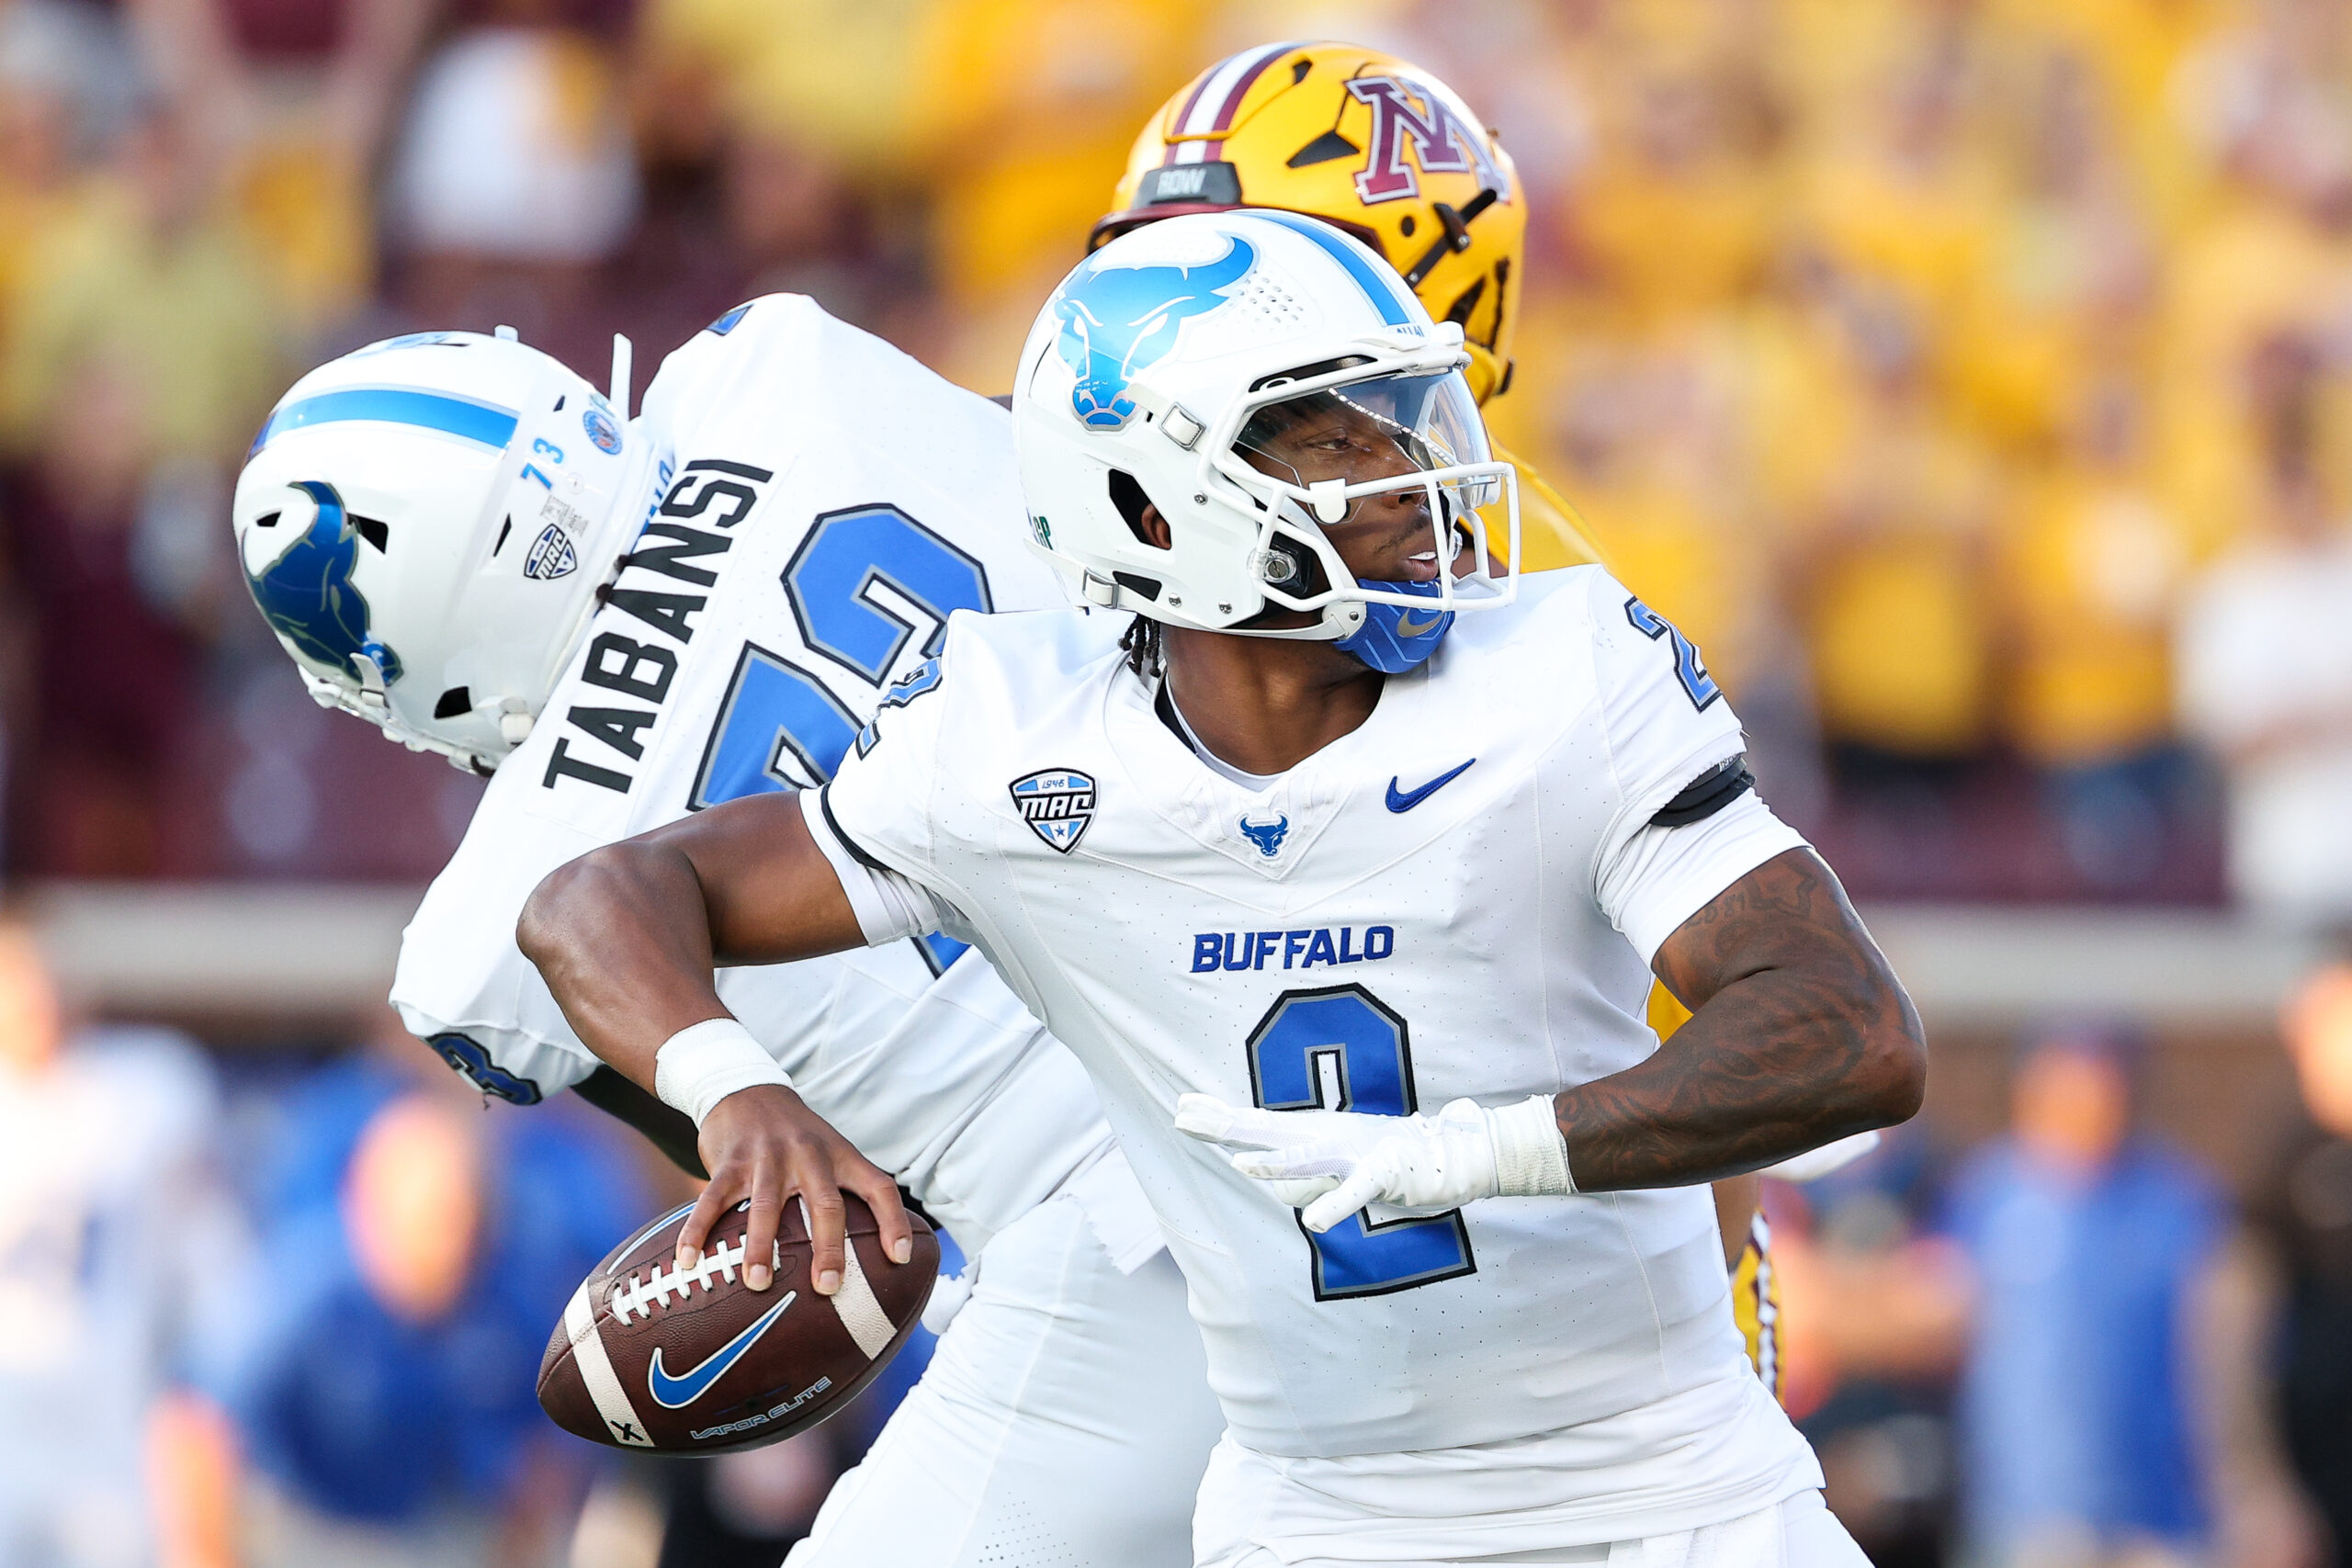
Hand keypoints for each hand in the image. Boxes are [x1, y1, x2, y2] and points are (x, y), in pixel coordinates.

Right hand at [681, 1084, 913, 1295]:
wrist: (746, 1088)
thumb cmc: (796, 1136)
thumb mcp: (829, 1149)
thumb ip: (842, 1191)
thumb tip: (866, 1255)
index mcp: (840, 1156)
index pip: (879, 1187)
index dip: (893, 1222)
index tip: (900, 1257)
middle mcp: (809, 1156)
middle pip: (825, 1204)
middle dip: (828, 1247)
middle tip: (827, 1286)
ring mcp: (767, 1158)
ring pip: (767, 1207)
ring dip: (762, 1247)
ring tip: (759, 1284)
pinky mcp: (730, 1162)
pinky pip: (712, 1200)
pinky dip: (699, 1231)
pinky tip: (688, 1260)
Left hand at [1175, 1094, 1502, 1232]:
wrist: (1454, 1151)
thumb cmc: (1393, 1157)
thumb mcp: (1338, 1164)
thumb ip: (1304, 1172)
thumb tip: (1268, 1182)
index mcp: (1316, 1132)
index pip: (1260, 1124)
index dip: (1222, 1117)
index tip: (1182, 1107)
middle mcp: (1329, 1136)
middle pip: (1269, 1129)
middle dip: (1227, 1126)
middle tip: (1184, 1116)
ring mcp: (1357, 1153)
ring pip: (1309, 1158)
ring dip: (1275, 1163)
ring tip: (1240, 1167)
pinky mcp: (1386, 1172)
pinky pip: (1357, 1192)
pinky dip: (1337, 1206)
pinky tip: (1315, 1224)